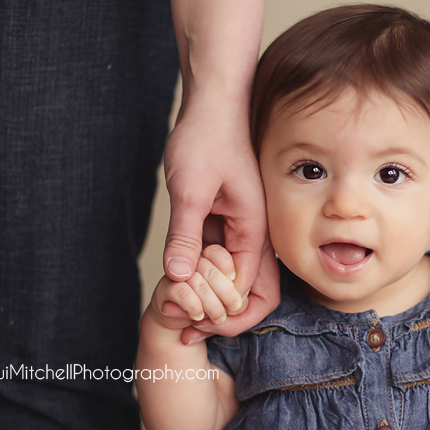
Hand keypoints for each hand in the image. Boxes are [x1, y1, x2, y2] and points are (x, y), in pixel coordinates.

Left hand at [161, 99, 279, 338]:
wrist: (214, 103)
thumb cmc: (206, 138)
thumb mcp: (190, 190)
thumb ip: (185, 235)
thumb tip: (178, 278)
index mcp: (254, 228)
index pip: (245, 288)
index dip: (218, 312)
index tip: (187, 325)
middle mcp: (254, 231)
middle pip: (246, 289)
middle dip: (217, 311)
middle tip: (183, 326)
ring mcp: (242, 225)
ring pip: (228, 274)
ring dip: (205, 292)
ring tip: (175, 307)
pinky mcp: (226, 217)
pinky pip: (216, 254)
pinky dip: (198, 270)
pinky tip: (176, 277)